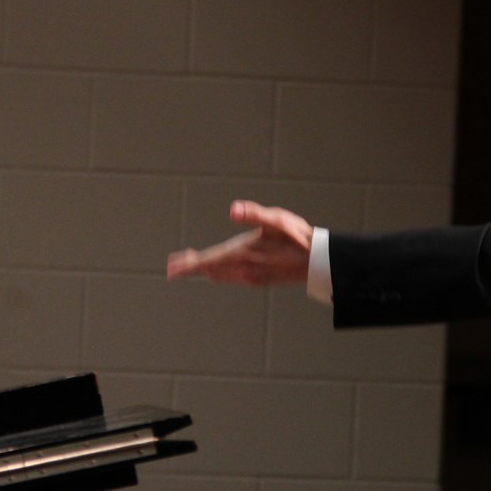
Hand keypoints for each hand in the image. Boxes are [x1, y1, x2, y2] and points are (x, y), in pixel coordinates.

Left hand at [166, 200, 313, 285]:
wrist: (319, 263)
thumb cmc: (299, 238)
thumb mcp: (277, 220)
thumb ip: (253, 213)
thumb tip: (233, 209)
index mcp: (243, 254)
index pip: (208, 260)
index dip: (188, 264)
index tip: (171, 268)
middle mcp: (244, 269)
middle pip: (210, 270)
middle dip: (191, 267)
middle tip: (172, 268)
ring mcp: (252, 277)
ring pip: (220, 275)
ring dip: (205, 270)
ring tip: (191, 266)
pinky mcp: (260, 281)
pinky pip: (231, 279)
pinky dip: (219, 274)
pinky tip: (218, 271)